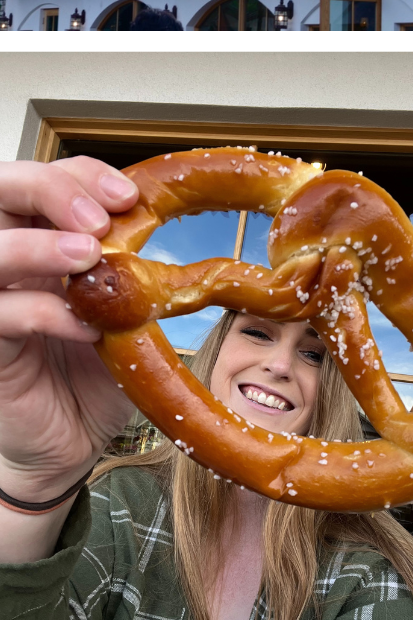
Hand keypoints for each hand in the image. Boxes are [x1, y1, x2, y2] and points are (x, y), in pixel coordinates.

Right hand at [0, 157, 138, 501]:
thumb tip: (187, 235)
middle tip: (102, 218)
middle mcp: (11, 260)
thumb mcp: (124, 312)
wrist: (68, 443)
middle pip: (4, 190)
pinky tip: (86, 326)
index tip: (132, 195)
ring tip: (88, 255)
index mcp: (41, 236)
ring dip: (41, 244)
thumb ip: (136, 271)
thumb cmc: (93, 372)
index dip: (85, 176)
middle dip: (53, 190)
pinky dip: (45, 312)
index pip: (50, 177)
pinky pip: (1, 315)